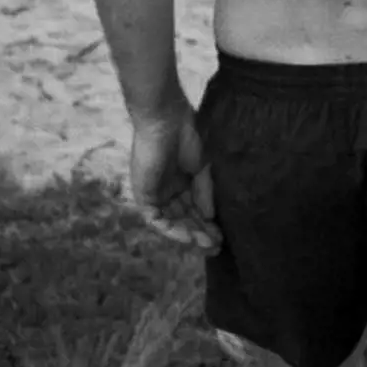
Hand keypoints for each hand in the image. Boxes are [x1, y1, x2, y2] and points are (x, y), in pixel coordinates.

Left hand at [128, 110, 217, 252]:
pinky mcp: (143, 196)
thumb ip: (204, 193)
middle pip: (184, 219)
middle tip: (217, 246)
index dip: (208, 224)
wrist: (167, 121)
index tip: (223, 236)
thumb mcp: (202, 168)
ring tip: (207, 244)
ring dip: (188, 235)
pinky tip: (189, 237)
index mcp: (182, 182)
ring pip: (172, 222)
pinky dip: (172, 230)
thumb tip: (210, 217)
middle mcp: (168, 191)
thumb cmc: (187, 136)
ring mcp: (155, 194)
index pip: (194, 210)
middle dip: (200, 233)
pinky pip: (156, 220)